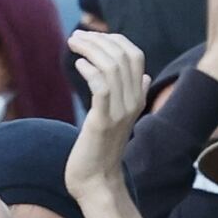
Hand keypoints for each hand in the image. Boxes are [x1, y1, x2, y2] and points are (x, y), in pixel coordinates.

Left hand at [68, 30, 150, 175]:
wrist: (97, 180)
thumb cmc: (102, 148)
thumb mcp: (120, 118)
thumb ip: (133, 96)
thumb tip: (145, 77)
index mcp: (138, 98)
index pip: (135, 55)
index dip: (114, 39)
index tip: (91, 37)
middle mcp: (133, 102)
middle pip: (123, 56)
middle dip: (97, 40)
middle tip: (75, 37)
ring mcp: (120, 113)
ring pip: (111, 67)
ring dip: (89, 49)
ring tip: (73, 44)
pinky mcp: (103, 122)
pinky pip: (101, 87)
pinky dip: (89, 70)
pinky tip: (78, 65)